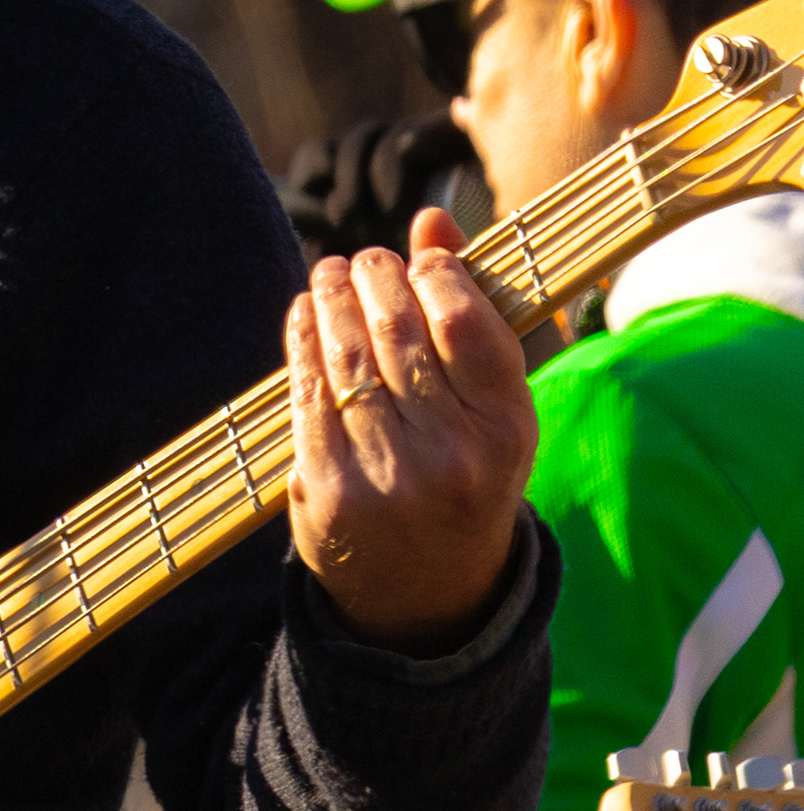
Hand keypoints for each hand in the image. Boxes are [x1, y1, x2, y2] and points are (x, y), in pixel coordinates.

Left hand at [285, 208, 538, 653]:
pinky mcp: (326, 486)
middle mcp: (451, 453)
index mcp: (508, 432)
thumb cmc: (468, 476)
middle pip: (398, 329)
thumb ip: (474, 312)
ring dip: (332, 297)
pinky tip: (306, 313)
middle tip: (366, 258)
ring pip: (346, 353)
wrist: (425, 593)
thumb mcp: (496, 411)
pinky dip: (302, 338)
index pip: (466, 322)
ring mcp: (386, 473)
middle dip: (375, 276)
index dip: (436, 273)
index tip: (420, 255)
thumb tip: (432, 218)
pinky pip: (306, 390)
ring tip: (332, 273)